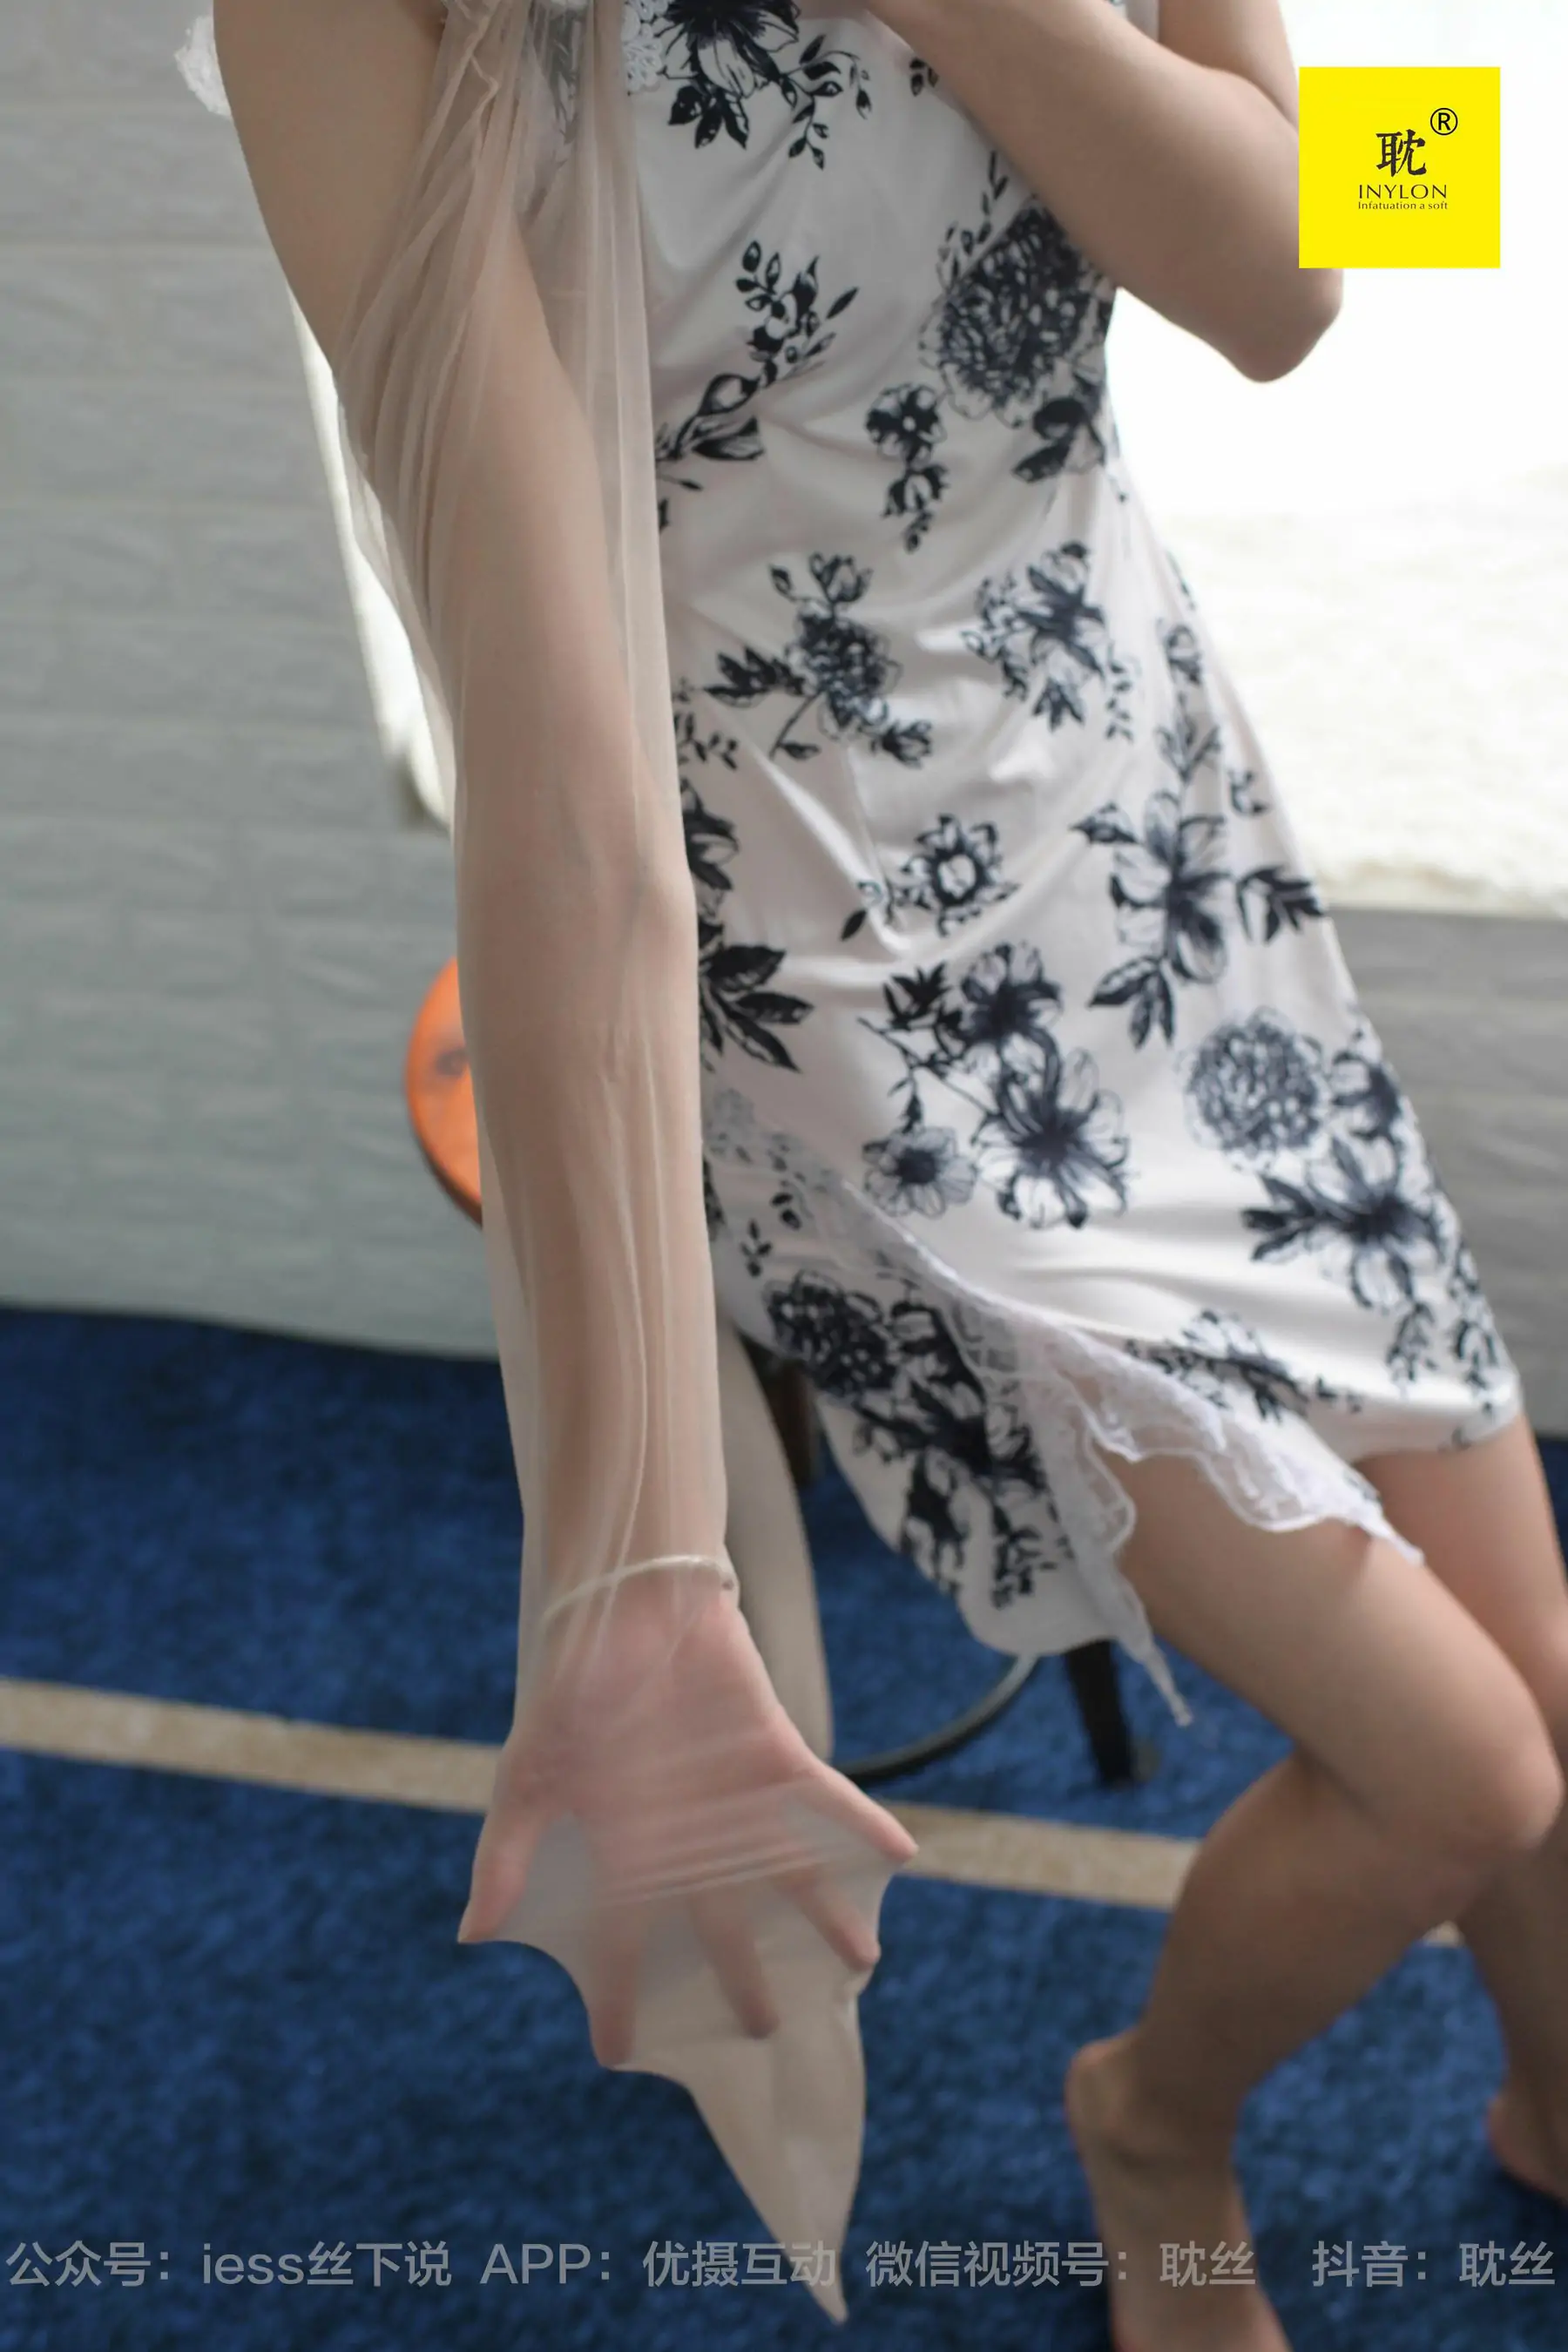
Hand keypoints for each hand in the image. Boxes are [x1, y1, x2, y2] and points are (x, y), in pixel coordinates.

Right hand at [457, 1566, 917, 2064]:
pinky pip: (829, 1800)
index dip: (617, 1994)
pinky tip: (900, 1855)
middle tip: (767, 2032)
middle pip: (722, 1926)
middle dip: (745, 1978)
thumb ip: (504, 1851)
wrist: (624, 1608)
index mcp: (627, 1853)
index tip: (619, 2051)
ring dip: (825, 1917)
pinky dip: (864, 1825)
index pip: (621, 1942)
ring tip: (864, 1963)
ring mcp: (736, 1802)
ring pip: (788, 1876)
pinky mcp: (774, 1757)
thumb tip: (469, 1934)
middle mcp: (688, 1840)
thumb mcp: (530, 1776)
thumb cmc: (572, 1691)